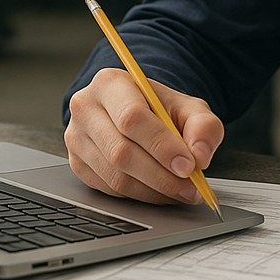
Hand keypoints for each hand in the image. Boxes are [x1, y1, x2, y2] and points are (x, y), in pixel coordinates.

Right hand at [64, 68, 223, 203]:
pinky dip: (141, 196)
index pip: (132, 117)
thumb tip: (201, 155)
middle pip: (122, 151)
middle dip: (162, 176)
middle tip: (190, 186)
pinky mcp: (77, 164)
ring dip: (154, 190)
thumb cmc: (159, 108)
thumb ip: (203, 126)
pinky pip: (110, 190)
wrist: (137, 112)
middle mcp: (86, 108)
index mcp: (110, 83)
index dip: (162, 146)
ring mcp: (76, 138)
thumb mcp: (188, 107)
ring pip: (116, 176)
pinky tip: (161, 191)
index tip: (188, 165)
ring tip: (182, 191)